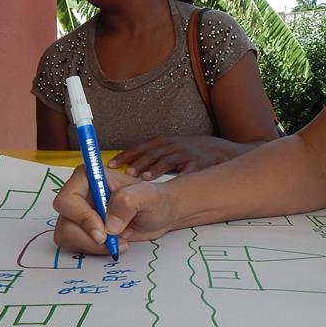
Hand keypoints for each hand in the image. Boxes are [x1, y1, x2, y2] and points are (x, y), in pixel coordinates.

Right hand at [52, 165, 175, 254]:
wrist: (161, 214)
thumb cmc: (155, 199)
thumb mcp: (148, 196)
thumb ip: (128, 202)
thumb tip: (109, 225)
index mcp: (89, 177)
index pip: (68, 199)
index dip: (82, 218)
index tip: (103, 233)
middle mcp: (80, 194)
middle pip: (65, 221)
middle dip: (88, 237)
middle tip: (114, 241)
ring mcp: (79, 213)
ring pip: (67, 236)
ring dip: (93, 245)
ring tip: (120, 241)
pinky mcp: (83, 230)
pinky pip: (76, 245)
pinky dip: (96, 250)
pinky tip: (116, 244)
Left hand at [108, 135, 226, 178]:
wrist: (214, 149)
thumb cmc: (184, 153)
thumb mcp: (166, 150)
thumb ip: (148, 158)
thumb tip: (125, 171)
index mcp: (161, 143)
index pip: (139, 148)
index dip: (125, 156)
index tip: (111, 165)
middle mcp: (171, 146)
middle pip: (151, 154)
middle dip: (138, 163)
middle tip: (127, 173)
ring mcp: (184, 154)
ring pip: (167, 160)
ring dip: (155, 169)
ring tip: (144, 178)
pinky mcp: (197, 163)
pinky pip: (187, 169)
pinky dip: (179, 175)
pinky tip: (172, 183)